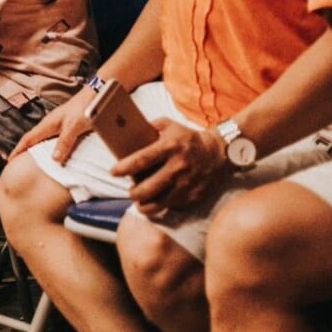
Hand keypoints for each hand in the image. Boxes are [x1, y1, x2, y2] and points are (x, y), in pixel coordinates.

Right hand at [9, 87, 96, 161]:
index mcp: (48, 124)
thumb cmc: (84, 108)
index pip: (28, 139)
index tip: (10, 160)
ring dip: (35, 148)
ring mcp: (57, 124)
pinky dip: (47, 146)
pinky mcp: (65, 125)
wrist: (95, 95)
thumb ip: (64, 142)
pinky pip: (51, 138)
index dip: (18, 150)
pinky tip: (52, 152)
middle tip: (17, 163)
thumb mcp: (73, 127)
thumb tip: (54, 159)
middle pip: (32, 139)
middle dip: (23, 150)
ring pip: (42, 138)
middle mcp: (49, 124)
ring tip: (32, 160)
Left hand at [113, 121, 230, 215]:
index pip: (142, 159)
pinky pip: (172, 206)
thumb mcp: (168, 125)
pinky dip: (161, 206)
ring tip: (139, 202)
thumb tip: (125, 132)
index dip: (125, 168)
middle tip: (129, 191)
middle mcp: (178, 167)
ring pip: (159, 203)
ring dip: (144, 205)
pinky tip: (156, 202)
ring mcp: (187, 184)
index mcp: (170, 147)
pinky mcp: (193, 196)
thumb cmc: (187, 138)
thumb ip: (148, 127)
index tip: (113, 172)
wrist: (218, 152)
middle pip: (148, 188)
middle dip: (133, 193)